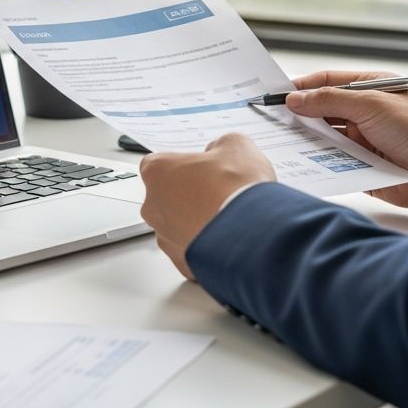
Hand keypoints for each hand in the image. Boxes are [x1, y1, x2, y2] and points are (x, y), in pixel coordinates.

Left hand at [138, 133, 275, 279]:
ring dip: (197, 221)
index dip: (186, 165)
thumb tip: (221, 151)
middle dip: (190, 194)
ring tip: (228, 217)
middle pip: (167, 196)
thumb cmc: (238, 191)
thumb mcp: (237, 146)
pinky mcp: (182, 263)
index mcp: (157, 172)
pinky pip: (192, 250)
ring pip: (178, 226)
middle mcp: (153, 207)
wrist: (253, 235)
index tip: (203, 168)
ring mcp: (165, 238)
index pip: (160, 163)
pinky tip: (229, 238)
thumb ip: (222, 145)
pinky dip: (207, 246)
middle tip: (219, 192)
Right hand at [286, 70, 407, 209]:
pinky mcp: (362, 168)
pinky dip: (317, 163)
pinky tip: (297, 163)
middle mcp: (364, 113)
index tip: (272, 94)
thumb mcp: (371, 105)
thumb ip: (330, 101)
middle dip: (297, 116)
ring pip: (324, 139)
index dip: (299, 87)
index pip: (326, 82)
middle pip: (321, 112)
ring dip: (305, 140)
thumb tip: (294, 99)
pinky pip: (334, 164)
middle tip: (267, 121)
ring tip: (276, 142)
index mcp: (369, 88)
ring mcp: (362, 141)